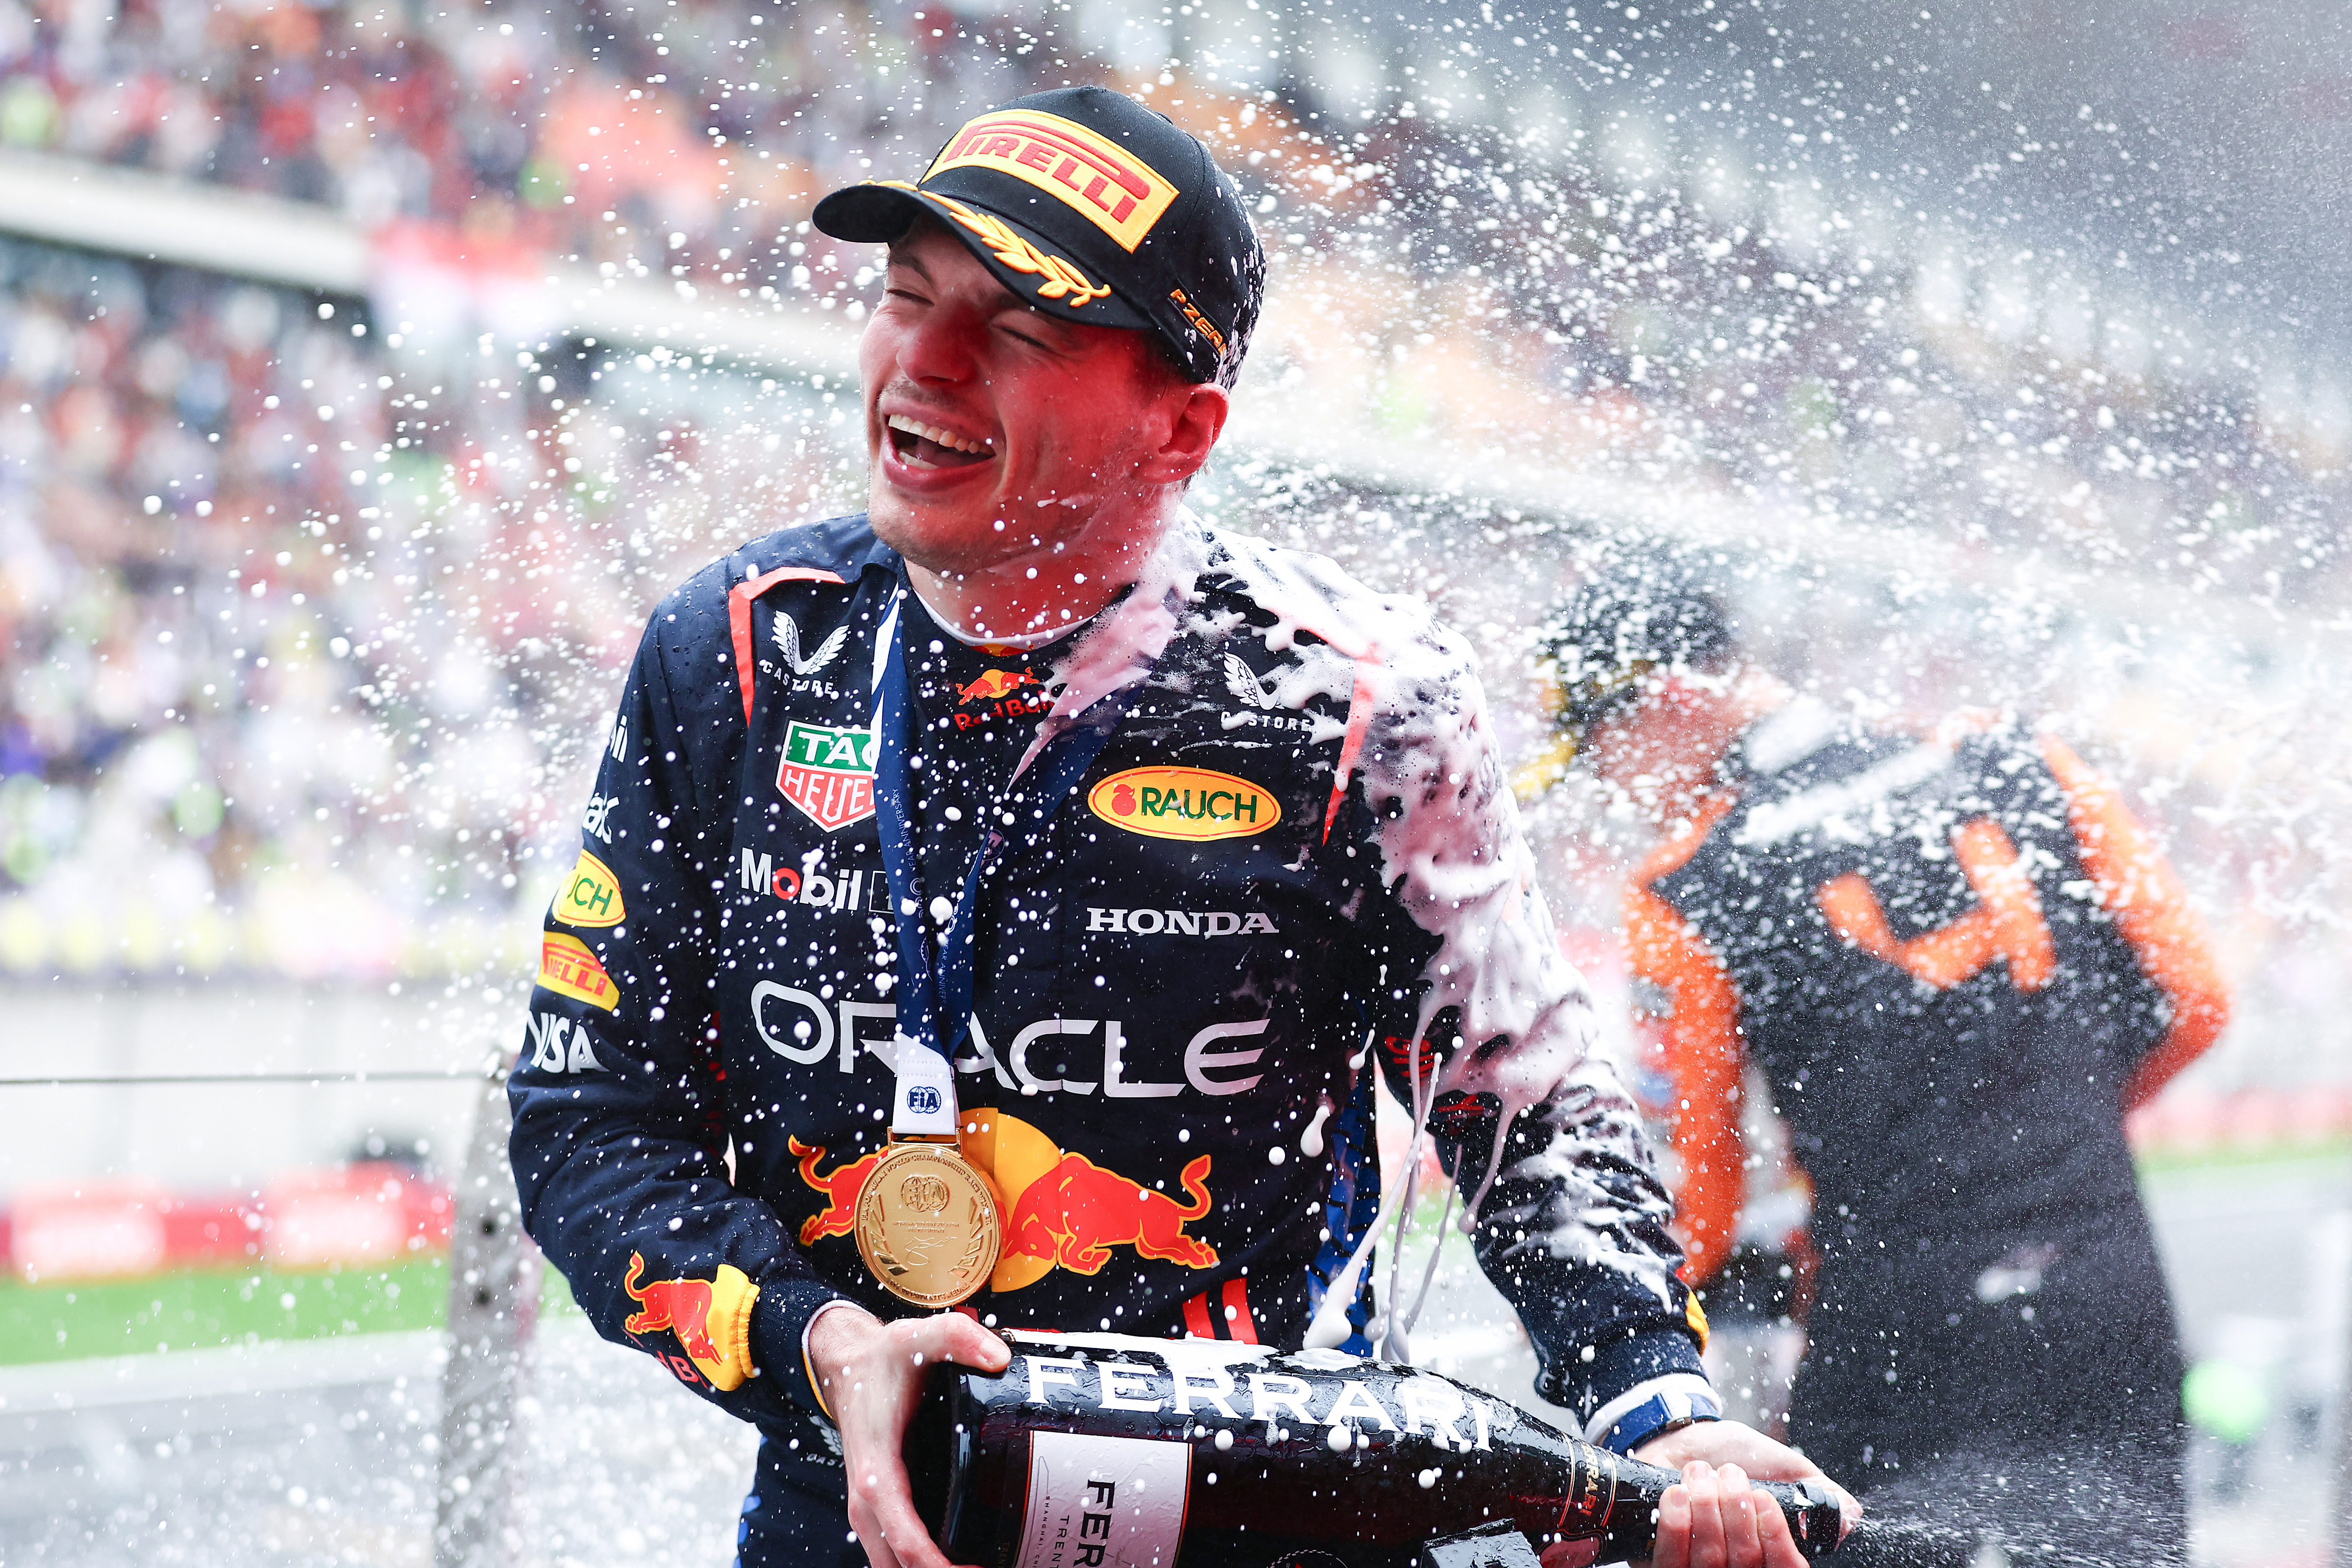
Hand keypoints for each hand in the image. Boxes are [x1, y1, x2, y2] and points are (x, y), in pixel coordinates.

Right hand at [805, 1305, 1011, 1567]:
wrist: (845, 1365)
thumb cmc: (881, 1360)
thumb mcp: (917, 1337)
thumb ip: (957, 1338)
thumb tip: (1000, 1357)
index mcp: (878, 1472)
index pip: (907, 1540)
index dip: (942, 1566)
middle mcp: (868, 1501)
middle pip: (900, 1566)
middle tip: (994, 1566)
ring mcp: (870, 1509)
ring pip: (894, 1565)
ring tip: (985, 1564)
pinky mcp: (878, 1508)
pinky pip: (896, 1552)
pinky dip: (922, 1563)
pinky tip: (961, 1558)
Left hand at [1631, 1422, 1859, 1567]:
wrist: (1681, 1437)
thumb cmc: (1733, 1454)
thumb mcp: (1780, 1465)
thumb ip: (1814, 1488)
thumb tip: (1849, 1514)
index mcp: (1767, 1552)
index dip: (1777, 1540)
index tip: (1763, 1499)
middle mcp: (1736, 1567)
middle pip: (1746, 1562)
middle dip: (1736, 1512)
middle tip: (1730, 1474)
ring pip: (1710, 1560)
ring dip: (1707, 1509)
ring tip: (1701, 1473)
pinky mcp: (1663, 1563)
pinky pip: (1671, 1560)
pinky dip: (1677, 1525)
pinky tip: (1678, 1493)